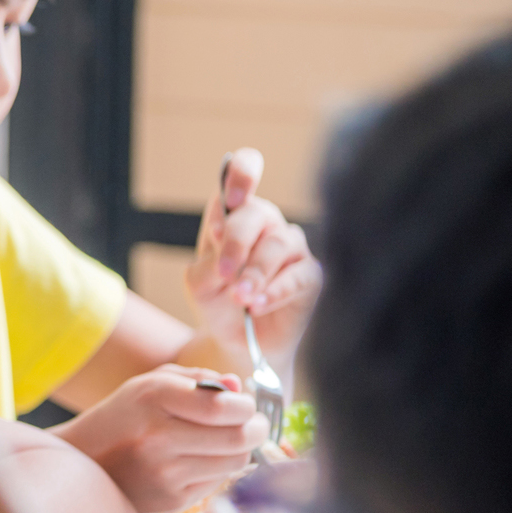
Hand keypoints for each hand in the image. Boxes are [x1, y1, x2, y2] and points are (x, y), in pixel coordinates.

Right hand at [56, 365, 265, 512]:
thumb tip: (238, 388)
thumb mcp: (149, 385)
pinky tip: (199, 461)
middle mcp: (157, 437)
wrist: (82, 463)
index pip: (222, 407)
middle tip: (253, 424)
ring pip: (235, 462)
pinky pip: (217, 481)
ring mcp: (164, 473)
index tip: (244, 405)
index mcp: (152, 398)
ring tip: (227, 441)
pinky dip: (218, 469)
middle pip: (237, 438)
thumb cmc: (121, 419)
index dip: (245, 406)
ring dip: (239, 450)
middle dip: (256, 428)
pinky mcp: (170, 499)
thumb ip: (197, 380)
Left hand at [185, 149, 320, 373]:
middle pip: (259, 212)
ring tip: (239, 297)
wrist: (238, 342)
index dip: (242, 175)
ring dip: (255, 271)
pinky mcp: (311, 277)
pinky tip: (256, 305)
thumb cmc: (218, 304)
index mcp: (236, 214)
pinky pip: (299, 275)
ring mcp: (292, 249)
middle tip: (223, 272)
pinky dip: (275, 290)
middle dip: (237, 241)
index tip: (231, 200)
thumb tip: (229, 252)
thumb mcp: (199, 283)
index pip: (245, 170)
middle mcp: (267, 225)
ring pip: (280, 243)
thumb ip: (208, 262)